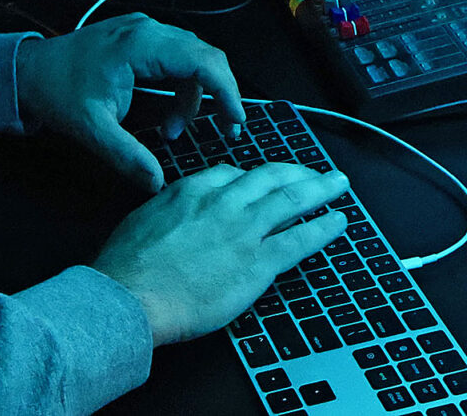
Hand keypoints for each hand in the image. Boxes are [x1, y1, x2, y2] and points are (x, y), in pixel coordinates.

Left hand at [15, 14, 245, 191]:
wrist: (27, 71)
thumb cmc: (57, 94)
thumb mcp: (91, 130)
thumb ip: (127, 156)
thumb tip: (158, 184)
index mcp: (140, 45)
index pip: (203, 61)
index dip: (227, 91)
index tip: (235, 122)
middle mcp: (148, 30)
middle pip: (205, 56)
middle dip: (218, 95)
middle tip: (224, 130)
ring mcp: (144, 29)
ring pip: (193, 57)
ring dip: (194, 95)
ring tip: (174, 131)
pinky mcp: (139, 37)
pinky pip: (177, 57)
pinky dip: (181, 87)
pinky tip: (166, 115)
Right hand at [92, 162, 350, 345]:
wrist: (132, 295)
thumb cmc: (128, 266)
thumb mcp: (143, 219)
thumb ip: (168, 209)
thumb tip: (175, 212)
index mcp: (193, 190)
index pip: (234, 174)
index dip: (257, 177)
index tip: (268, 180)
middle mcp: (224, 203)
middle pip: (270, 177)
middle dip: (297, 172)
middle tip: (315, 172)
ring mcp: (244, 231)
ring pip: (291, 200)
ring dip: (320, 189)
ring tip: (338, 184)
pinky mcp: (258, 262)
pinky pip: (300, 239)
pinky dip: (323, 228)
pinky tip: (338, 221)